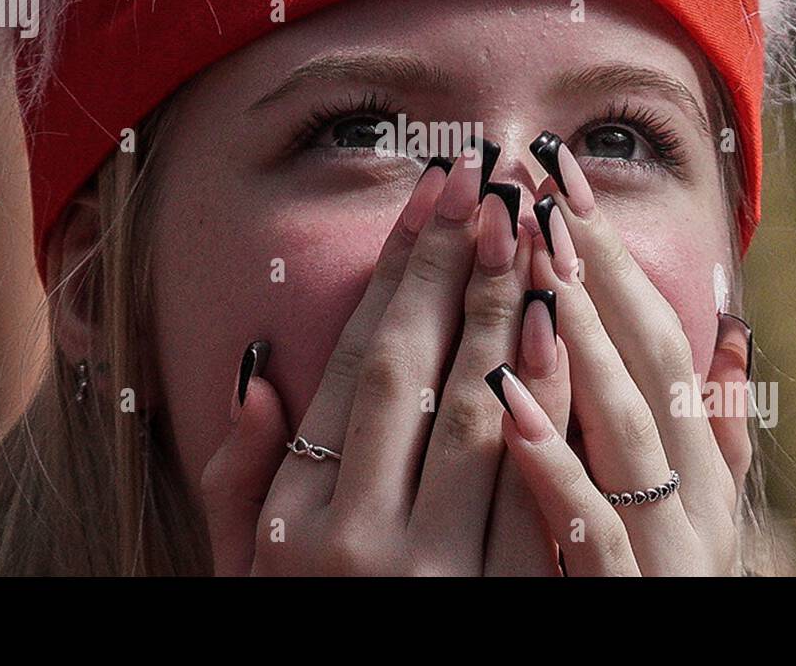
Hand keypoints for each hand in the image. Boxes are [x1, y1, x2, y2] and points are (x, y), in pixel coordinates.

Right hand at [200, 145, 559, 573]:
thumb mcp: (245, 573)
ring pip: (473, 408)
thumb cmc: (306, 634)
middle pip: (409, 367)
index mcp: (293, 521)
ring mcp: (437, 571)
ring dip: (502, 305)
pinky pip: (536, 484)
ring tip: (529, 222)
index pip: (351, 366)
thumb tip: (256, 378)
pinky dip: (549, 397)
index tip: (430, 194)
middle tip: (485, 176)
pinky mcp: (511, 600)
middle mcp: (360, 539)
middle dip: (450, 262)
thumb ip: (236, 484)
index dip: (394, 272)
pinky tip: (559, 323)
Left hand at [491, 137, 752, 574]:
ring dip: (578, 333)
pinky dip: (553, 460)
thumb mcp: (706, 514)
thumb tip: (737, 335)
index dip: (607, 251)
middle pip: (639, 363)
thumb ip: (719, 433)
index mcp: (698, 468)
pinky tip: (508, 396)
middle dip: (586, 266)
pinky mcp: (616, 604)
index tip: (559, 170)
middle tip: (537, 175)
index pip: (653, 336)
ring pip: (619, 429)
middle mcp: (688, 499)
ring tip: (535, 251)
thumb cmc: (667, 587)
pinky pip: (585, 529)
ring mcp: (657, 551)